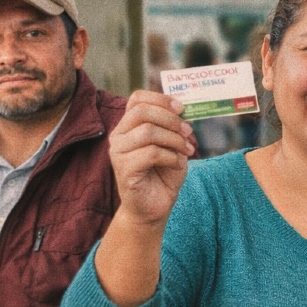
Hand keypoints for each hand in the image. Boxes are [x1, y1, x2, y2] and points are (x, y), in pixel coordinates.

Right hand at [108, 91, 194, 226]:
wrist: (153, 207)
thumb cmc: (163, 174)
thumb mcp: (172, 145)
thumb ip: (173, 126)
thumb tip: (184, 109)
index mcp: (128, 125)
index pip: (137, 99)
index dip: (161, 99)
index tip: (182, 108)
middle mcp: (118, 136)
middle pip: (142, 112)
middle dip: (171, 119)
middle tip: (188, 131)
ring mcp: (118, 153)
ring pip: (148, 132)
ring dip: (174, 140)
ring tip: (186, 151)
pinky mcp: (124, 170)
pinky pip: (151, 153)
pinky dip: (171, 157)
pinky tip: (178, 165)